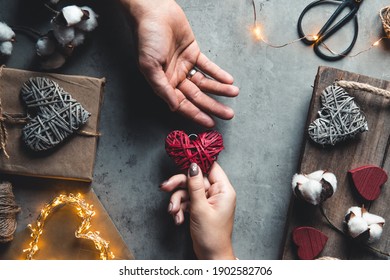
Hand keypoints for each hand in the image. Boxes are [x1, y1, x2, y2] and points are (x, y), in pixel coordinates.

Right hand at [120, 0, 238, 127]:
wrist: (154, 11)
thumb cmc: (147, 38)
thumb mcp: (149, 66)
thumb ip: (162, 88)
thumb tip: (174, 107)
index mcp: (164, 84)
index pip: (183, 104)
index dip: (196, 114)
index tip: (210, 123)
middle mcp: (175, 77)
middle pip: (197, 96)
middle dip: (213, 106)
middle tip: (229, 115)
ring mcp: (185, 65)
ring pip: (205, 82)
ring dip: (219, 89)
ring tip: (234, 94)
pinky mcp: (193, 53)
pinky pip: (207, 66)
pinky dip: (218, 73)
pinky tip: (228, 80)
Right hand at [160, 162, 235, 259]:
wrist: (211, 256)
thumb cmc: (212, 235)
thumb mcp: (200, 208)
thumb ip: (195, 186)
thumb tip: (193, 166)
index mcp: (223, 190)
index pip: (211, 167)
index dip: (197, 163)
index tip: (182, 161)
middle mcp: (216, 193)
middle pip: (195, 179)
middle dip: (179, 185)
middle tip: (165, 187)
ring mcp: (207, 201)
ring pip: (188, 191)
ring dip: (177, 201)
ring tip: (173, 212)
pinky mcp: (200, 208)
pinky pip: (187, 202)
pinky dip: (180, 209)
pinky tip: (178, 218)